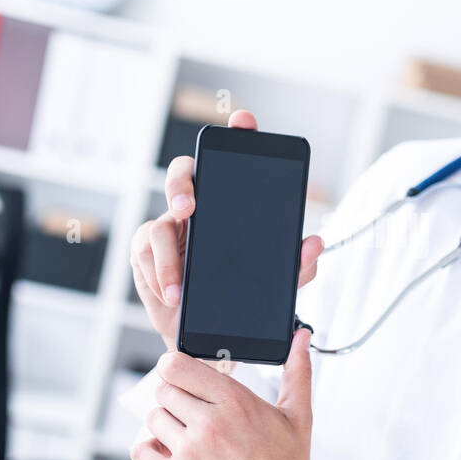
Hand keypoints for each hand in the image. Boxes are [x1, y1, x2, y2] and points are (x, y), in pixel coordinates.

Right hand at [129, 109, 325, 359]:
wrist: (211, 336)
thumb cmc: (241, 297)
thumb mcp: (277, 284)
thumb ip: (297, 265)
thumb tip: (315, 243)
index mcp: (231, 206)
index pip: (234, 161)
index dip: (238, 135)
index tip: (244, 123)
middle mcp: (199, 208)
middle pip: (183, 174)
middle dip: (181, 183)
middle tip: (189, 206)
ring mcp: (171, 228)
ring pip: (159, 222)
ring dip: (168, 256)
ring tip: (180, 285)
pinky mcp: (148, 252)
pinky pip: (145, 254)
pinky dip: (160, 277)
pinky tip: (172, 294)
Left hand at [130, 325, 363, 459]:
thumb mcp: (297, 415)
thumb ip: (297, 370)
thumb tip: (301, 336)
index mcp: (235, 401)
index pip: (176, 365)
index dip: (174, 369)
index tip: (180, 377)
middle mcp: (208, 425)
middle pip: (163, 391)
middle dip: (176, 400)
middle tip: (194, 415)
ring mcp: (189, 454)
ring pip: (153, 419)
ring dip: (166, 426)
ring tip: (190, 439)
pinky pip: (141, 450)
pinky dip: (152, 450)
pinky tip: (173, 455)